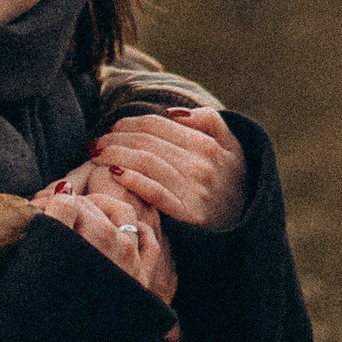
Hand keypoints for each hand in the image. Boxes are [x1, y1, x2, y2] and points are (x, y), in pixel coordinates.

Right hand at [36, 171, 176, 306]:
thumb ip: (49, 224)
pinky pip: (147, 239)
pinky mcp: (143, 277)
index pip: (65, 201)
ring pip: (121, 214)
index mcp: (80, 235)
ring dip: (103, 210)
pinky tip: (122, 231)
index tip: (34, 212)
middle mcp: (109, 241)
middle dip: (71, 206)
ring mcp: (130, 258)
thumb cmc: (42, 317)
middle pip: (91, 206)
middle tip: (53, 215)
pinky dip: (135, 228)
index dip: (47, 204)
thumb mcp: (34, 267)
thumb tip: (60, 194)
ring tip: (86, 217)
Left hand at [89, 105, 247, 234]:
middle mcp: (202, 164)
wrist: (246, 228)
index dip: (127, 123)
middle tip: (95, 143)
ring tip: (96, 156)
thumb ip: (210, 122)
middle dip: (114, 139)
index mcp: (208, 144)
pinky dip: (133, 180)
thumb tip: (174, 112)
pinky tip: (114, 174)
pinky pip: (155, 192)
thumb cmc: (232, 183)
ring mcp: (195, 190)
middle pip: (145, 142)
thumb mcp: (233, 147)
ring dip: (114, 156)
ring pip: (145, 162)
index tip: (110, 127)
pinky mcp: (188, 215)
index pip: (156, 124)